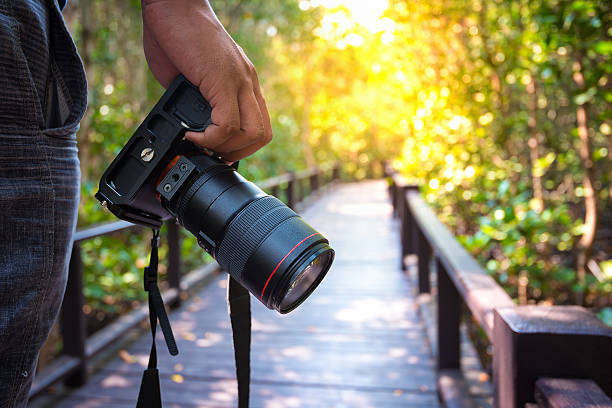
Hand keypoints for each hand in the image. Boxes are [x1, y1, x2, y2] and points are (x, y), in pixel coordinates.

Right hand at [141, 0, 271, 161]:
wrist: (172, 3)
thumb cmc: (175, 34)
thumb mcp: (190, 77)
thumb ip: (196, 102)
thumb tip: (190, 126)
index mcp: (244, 82)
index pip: (258, 125)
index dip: (240, 145)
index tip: (217, 150)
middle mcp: (248, 82)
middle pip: (263, 135)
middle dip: (237, 153)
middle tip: (212, 153)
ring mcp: (239, 81)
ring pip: (252, 134)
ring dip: (225, 148)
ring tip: (201, 143)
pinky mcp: (224, 80)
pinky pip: (228, 124)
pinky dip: (210, 138)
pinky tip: (192, 134)